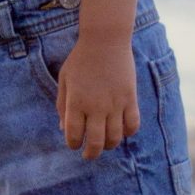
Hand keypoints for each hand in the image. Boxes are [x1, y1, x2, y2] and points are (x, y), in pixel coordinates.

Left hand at [53, 35, 138, 159]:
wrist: (105, 40)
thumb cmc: (81, 59)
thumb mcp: (65, 79)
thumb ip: (62, 105)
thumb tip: (63, 129)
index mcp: (76, 102)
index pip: (73, 134)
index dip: (73, 144)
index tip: (74, 143)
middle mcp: (96, 106)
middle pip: (96, 142)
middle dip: (91, 153)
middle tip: (89, 155)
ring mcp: (115, 104)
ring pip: (115, 137)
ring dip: (109, 145)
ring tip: (105, 144)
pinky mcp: (130, 98)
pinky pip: (133, 125)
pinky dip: (128, 132)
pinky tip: (122, 130)